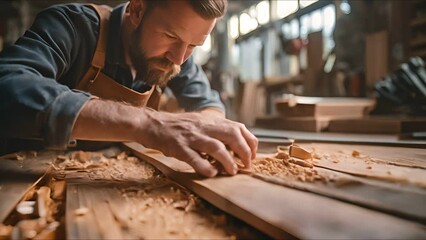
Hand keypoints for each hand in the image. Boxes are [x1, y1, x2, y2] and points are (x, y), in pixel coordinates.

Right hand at [137, 109, 257, 176]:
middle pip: (232, 135)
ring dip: (228, 161)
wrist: (152, 124)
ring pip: (216, 147)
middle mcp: (203, 127)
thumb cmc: (178, 126)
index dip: (249, 141)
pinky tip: (212, 173)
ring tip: (232, 171)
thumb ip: (216, 129)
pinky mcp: (179, 147)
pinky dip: (206, 167)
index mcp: (210, 121)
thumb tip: (236, 142)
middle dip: (244, 151)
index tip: (252, 154)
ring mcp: (191, 137)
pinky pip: (195, 158)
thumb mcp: (200, 122)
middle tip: (246, 165)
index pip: (238, 127)